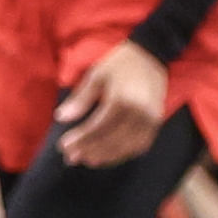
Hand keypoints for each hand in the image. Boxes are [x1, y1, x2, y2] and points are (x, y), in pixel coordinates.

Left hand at [55, 40, 168, 167]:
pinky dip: (123, 153)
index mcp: (122, 100)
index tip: (64, 146)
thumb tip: (61, 118)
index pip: (97, 127)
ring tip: (87, 160)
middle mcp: (139, 113)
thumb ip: (80, 99)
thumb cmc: (119, 64)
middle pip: (111, 140)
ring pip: (126, 147)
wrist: (151, 56)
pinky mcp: (157, 123)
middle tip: (71, 158)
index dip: (80, 139)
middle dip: (89, 151)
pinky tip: (109, 156)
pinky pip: (140, 145)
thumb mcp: (96, 75)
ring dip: (105, 156)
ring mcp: (150, 120)